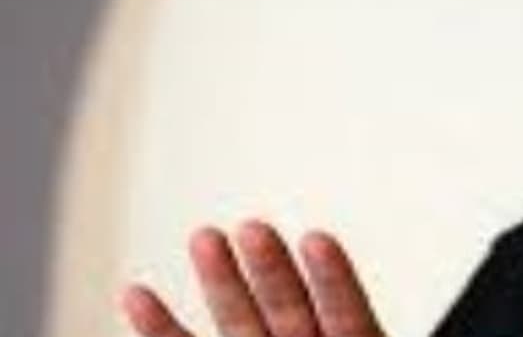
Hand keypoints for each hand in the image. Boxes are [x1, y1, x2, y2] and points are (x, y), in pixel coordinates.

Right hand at [121, 221, 383, 336]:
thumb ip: (356, 325)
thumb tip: (335, 242)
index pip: (348, 311)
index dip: (334, 278)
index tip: (316, 238)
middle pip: (288, 308)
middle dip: (270, 269)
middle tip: (254, 226)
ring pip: (239, 322)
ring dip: (221, 280)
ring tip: (205, 235)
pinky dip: (161, 328)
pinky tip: (136, 294)